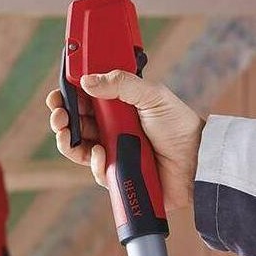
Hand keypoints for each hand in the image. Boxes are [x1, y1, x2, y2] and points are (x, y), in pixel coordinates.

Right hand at [45, 70, 204, 211]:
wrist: (197, 162)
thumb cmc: (179, 126)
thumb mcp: (152, 96)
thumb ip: (121, 84)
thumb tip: (87, 80)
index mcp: (119, 106)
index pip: (85, 99)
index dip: (68, 96)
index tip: (58, 94)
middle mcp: (113, 128)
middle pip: (75, 123)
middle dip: (61, 118)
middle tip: (59, 115)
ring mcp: (113, 152)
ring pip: (77, 148)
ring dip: (67, 140)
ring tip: (67, 133)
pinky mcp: (116, 174)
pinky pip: (94, 170)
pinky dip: (92, 162)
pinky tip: (101, 153)